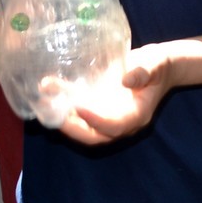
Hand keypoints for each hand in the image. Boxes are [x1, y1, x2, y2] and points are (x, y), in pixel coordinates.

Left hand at [55, 43, 174, 144]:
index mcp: (136, 116)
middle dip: (72, 128)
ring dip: (61, 117)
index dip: (96, 121)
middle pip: (94, 136)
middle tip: (53, 115)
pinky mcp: (97, 105)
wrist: (158, 66)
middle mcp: (119, 121)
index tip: (79, 107)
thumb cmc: (159, 66)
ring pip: (82, 126)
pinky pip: (78, 109)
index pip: (114, 127)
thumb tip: (126, 80)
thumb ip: (144, 72)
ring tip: (42, 103)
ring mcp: (107, 114)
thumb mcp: (155, 66)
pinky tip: (47, 85)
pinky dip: (62, 101)